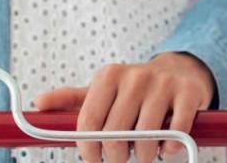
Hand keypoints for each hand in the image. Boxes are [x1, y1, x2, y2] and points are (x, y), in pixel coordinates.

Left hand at [34, 53, 214, 162]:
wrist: (179, 72)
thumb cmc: (134, 88)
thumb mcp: (101, 90)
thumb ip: (70, 99)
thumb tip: (38, 103)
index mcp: (108, 76)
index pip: (89, 121)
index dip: (88, 149)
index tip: (92, 159)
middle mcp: (135, 77)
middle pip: (115, 133)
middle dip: (116, 157)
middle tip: (120, 159)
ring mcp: (163, 84)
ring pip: (145, 137)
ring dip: (143, 155)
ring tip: (143, 153)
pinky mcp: (188, 94)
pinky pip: (176, 133)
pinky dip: (169, 149)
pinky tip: (164, 147)